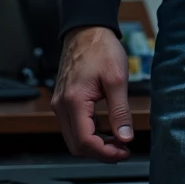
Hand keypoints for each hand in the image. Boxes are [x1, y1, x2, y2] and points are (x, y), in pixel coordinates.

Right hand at [51, 25, 133, 161]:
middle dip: (101, 152)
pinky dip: (89, 134)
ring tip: (118, 141)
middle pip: (76, 145)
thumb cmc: (100, 48)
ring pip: (73, 138)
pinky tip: (106, 130)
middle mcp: (61, 106)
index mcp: (73, 101)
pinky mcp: (63, 101)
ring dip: (95, 145)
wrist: (86, 30)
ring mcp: (60, 104)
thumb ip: (120, 111)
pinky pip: (73, 127)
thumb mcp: (117, 79)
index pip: (85, 142)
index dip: (106, 153)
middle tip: (123, 149)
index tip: (124, 152)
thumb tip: (125, 137)